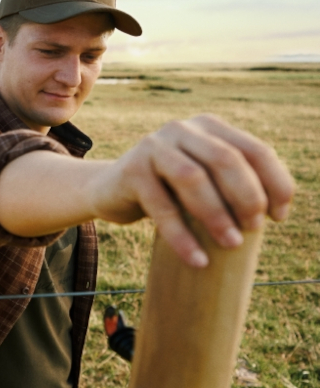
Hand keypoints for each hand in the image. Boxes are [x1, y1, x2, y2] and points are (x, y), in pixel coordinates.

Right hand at [91, 114, 294, 266]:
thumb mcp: (203, 178)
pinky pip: (162, 207)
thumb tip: (277, 211)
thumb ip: (233, 182)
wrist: (108, 190)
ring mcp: (153, 146)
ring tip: (231, 244)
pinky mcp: (131, 171)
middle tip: (253, 229)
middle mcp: (182, 129)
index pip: (254, 150)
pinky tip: (198, 260)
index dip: (274, 184)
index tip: (279, 217)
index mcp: (208, 127)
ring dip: (217, 215)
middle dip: (247, 197)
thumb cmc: (168, 190)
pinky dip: (182, 237)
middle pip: (226, 159)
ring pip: (193, 178)